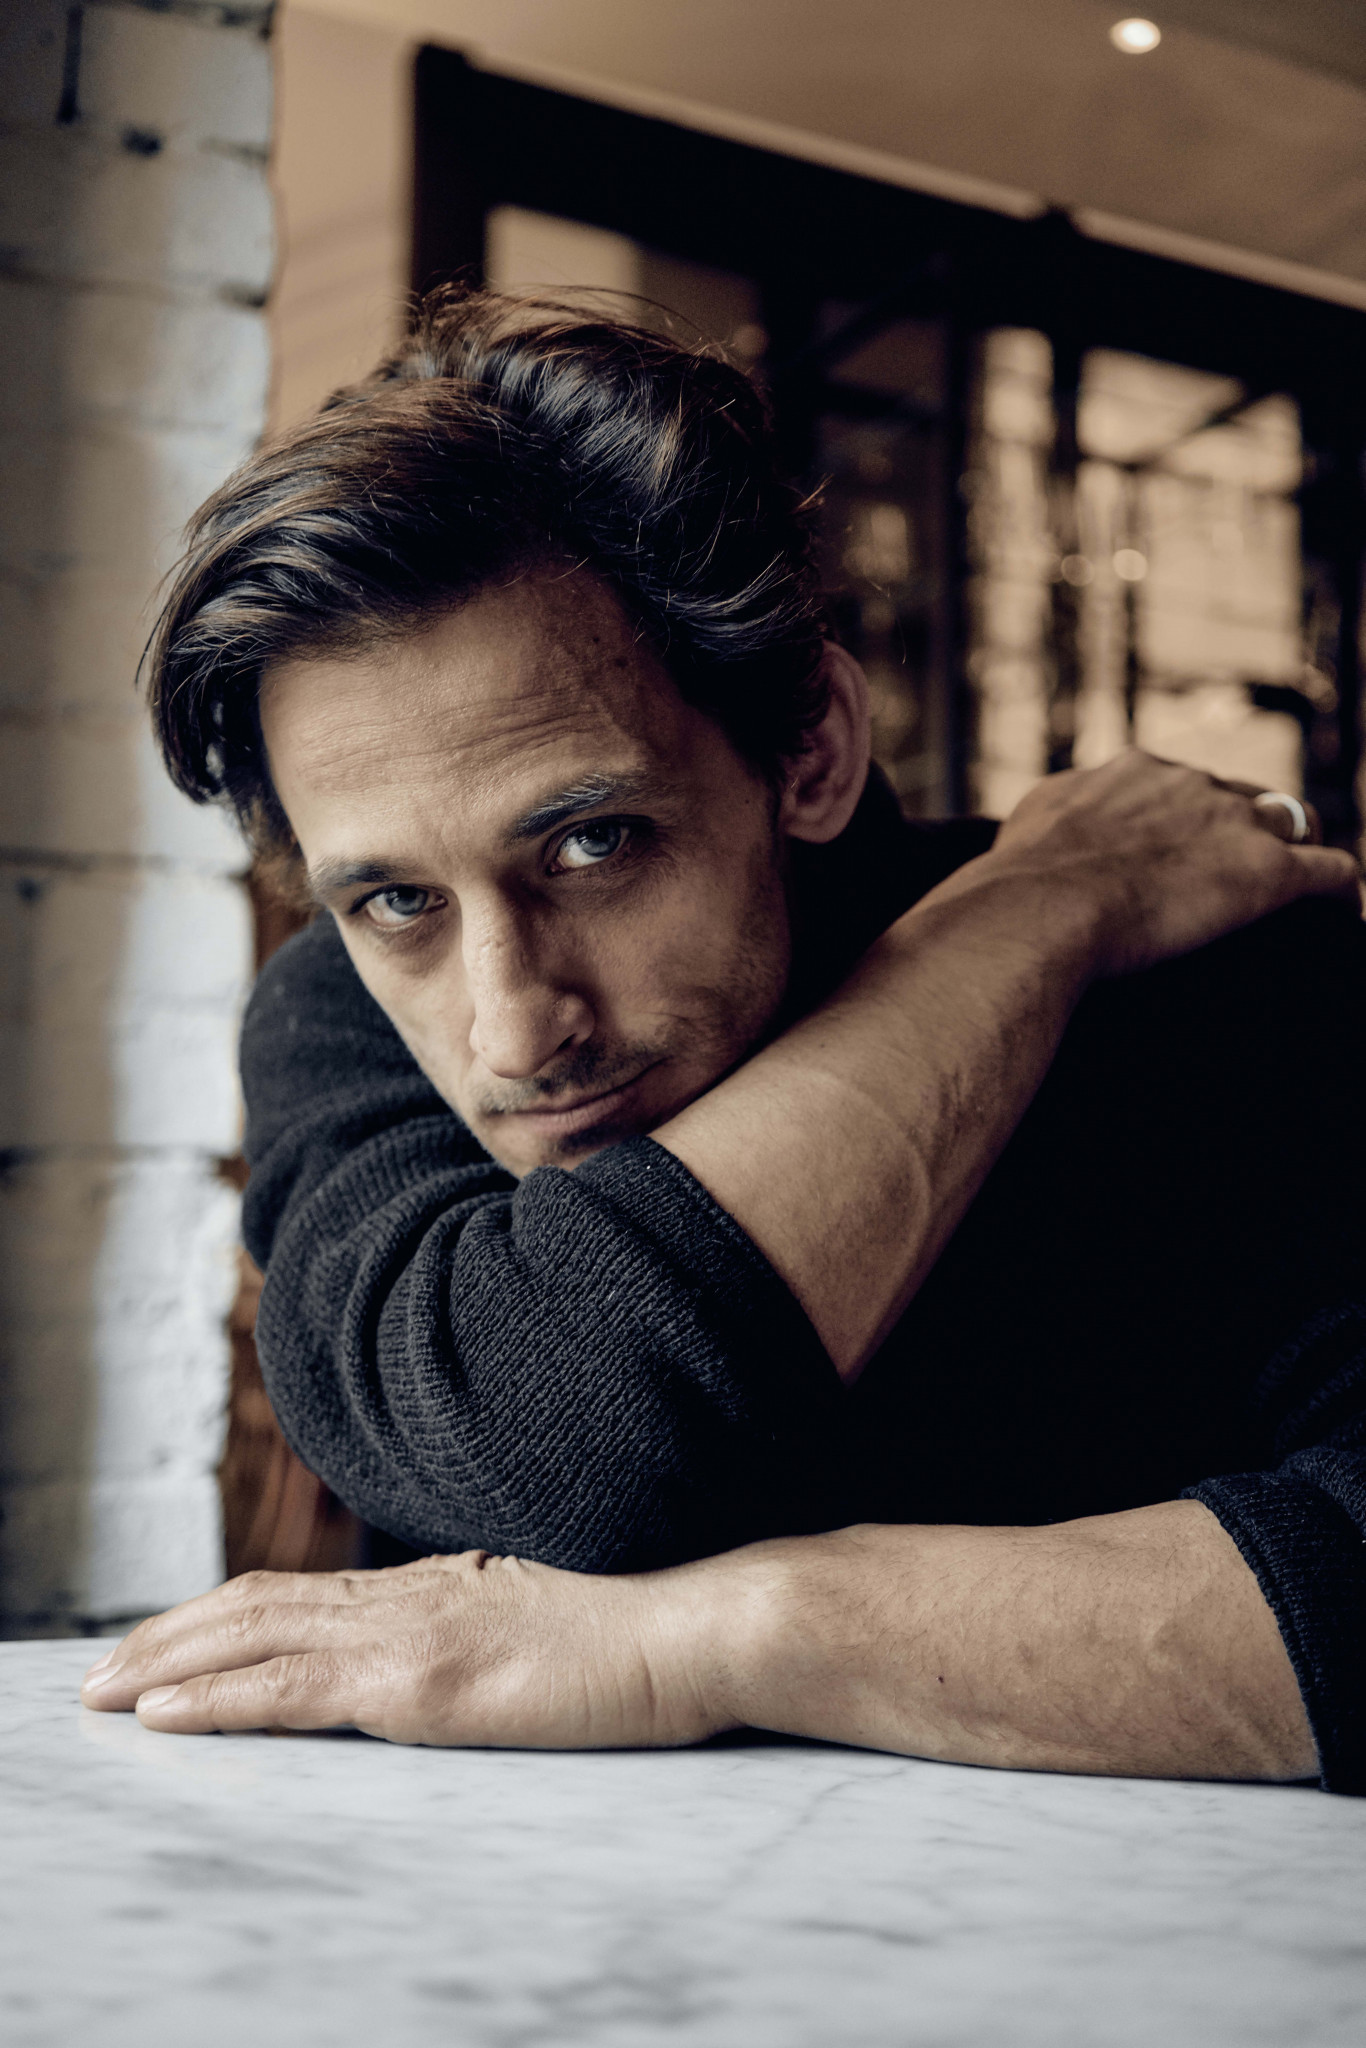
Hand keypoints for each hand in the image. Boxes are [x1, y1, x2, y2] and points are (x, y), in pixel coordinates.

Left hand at [79, 1551, 724, 1747]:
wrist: (687, 1630)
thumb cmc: (633, 1636)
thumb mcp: (538, 1623)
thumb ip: (480, 1627)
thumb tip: (454, 1651)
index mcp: (432, 1583)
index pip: (299, 1591)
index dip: (221, 1611)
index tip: (167, 1636)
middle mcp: (405, 1594)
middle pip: (255, 1604)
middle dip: (167, 1635)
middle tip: (99, 1668)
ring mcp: (408, 1632)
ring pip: (252, 1640)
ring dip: (165, 1665)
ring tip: (101, 1690)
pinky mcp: (417, 1682)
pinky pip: (288, 1691)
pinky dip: (212, 1700)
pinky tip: (164, 1714)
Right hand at [983, 749, 1358, 978]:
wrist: (1040, 906)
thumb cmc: (1020, 877)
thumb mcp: (1031, 822)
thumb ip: (1058, 811)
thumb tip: (1053, 823)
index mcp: (1135, 771)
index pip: (1182, 785)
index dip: (1189, 818)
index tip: (1184, 850)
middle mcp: (1190, 784)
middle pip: (1242, 797)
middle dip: (1247, 828)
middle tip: (1242, 870)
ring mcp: (1232, 825)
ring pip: (1293, 823)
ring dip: (1298, 848)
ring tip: (1306, 884)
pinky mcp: (1265, 873)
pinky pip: (1331, 871)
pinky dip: (1340, 888)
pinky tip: (1343, 908)